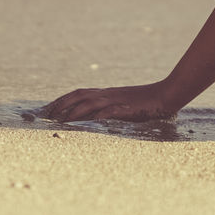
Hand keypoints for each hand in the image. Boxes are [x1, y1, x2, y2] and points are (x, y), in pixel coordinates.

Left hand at [40, 82, 177, 122]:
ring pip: (91, 102)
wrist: (166, 95)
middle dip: (62, 104)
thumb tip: (91, 117)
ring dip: (74, 111)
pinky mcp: (128, 108)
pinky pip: (111, 110)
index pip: (79, 93)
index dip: (62, 99)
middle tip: (47, 115)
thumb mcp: (123, 104)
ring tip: (61, 121)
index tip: (48, 109)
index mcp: (107, 93)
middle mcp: (108, 94)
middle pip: (80, 95)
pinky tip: (90, 121)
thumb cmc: (146, 102)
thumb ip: (108, 108)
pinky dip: (99, 114)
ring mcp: (118, 100)